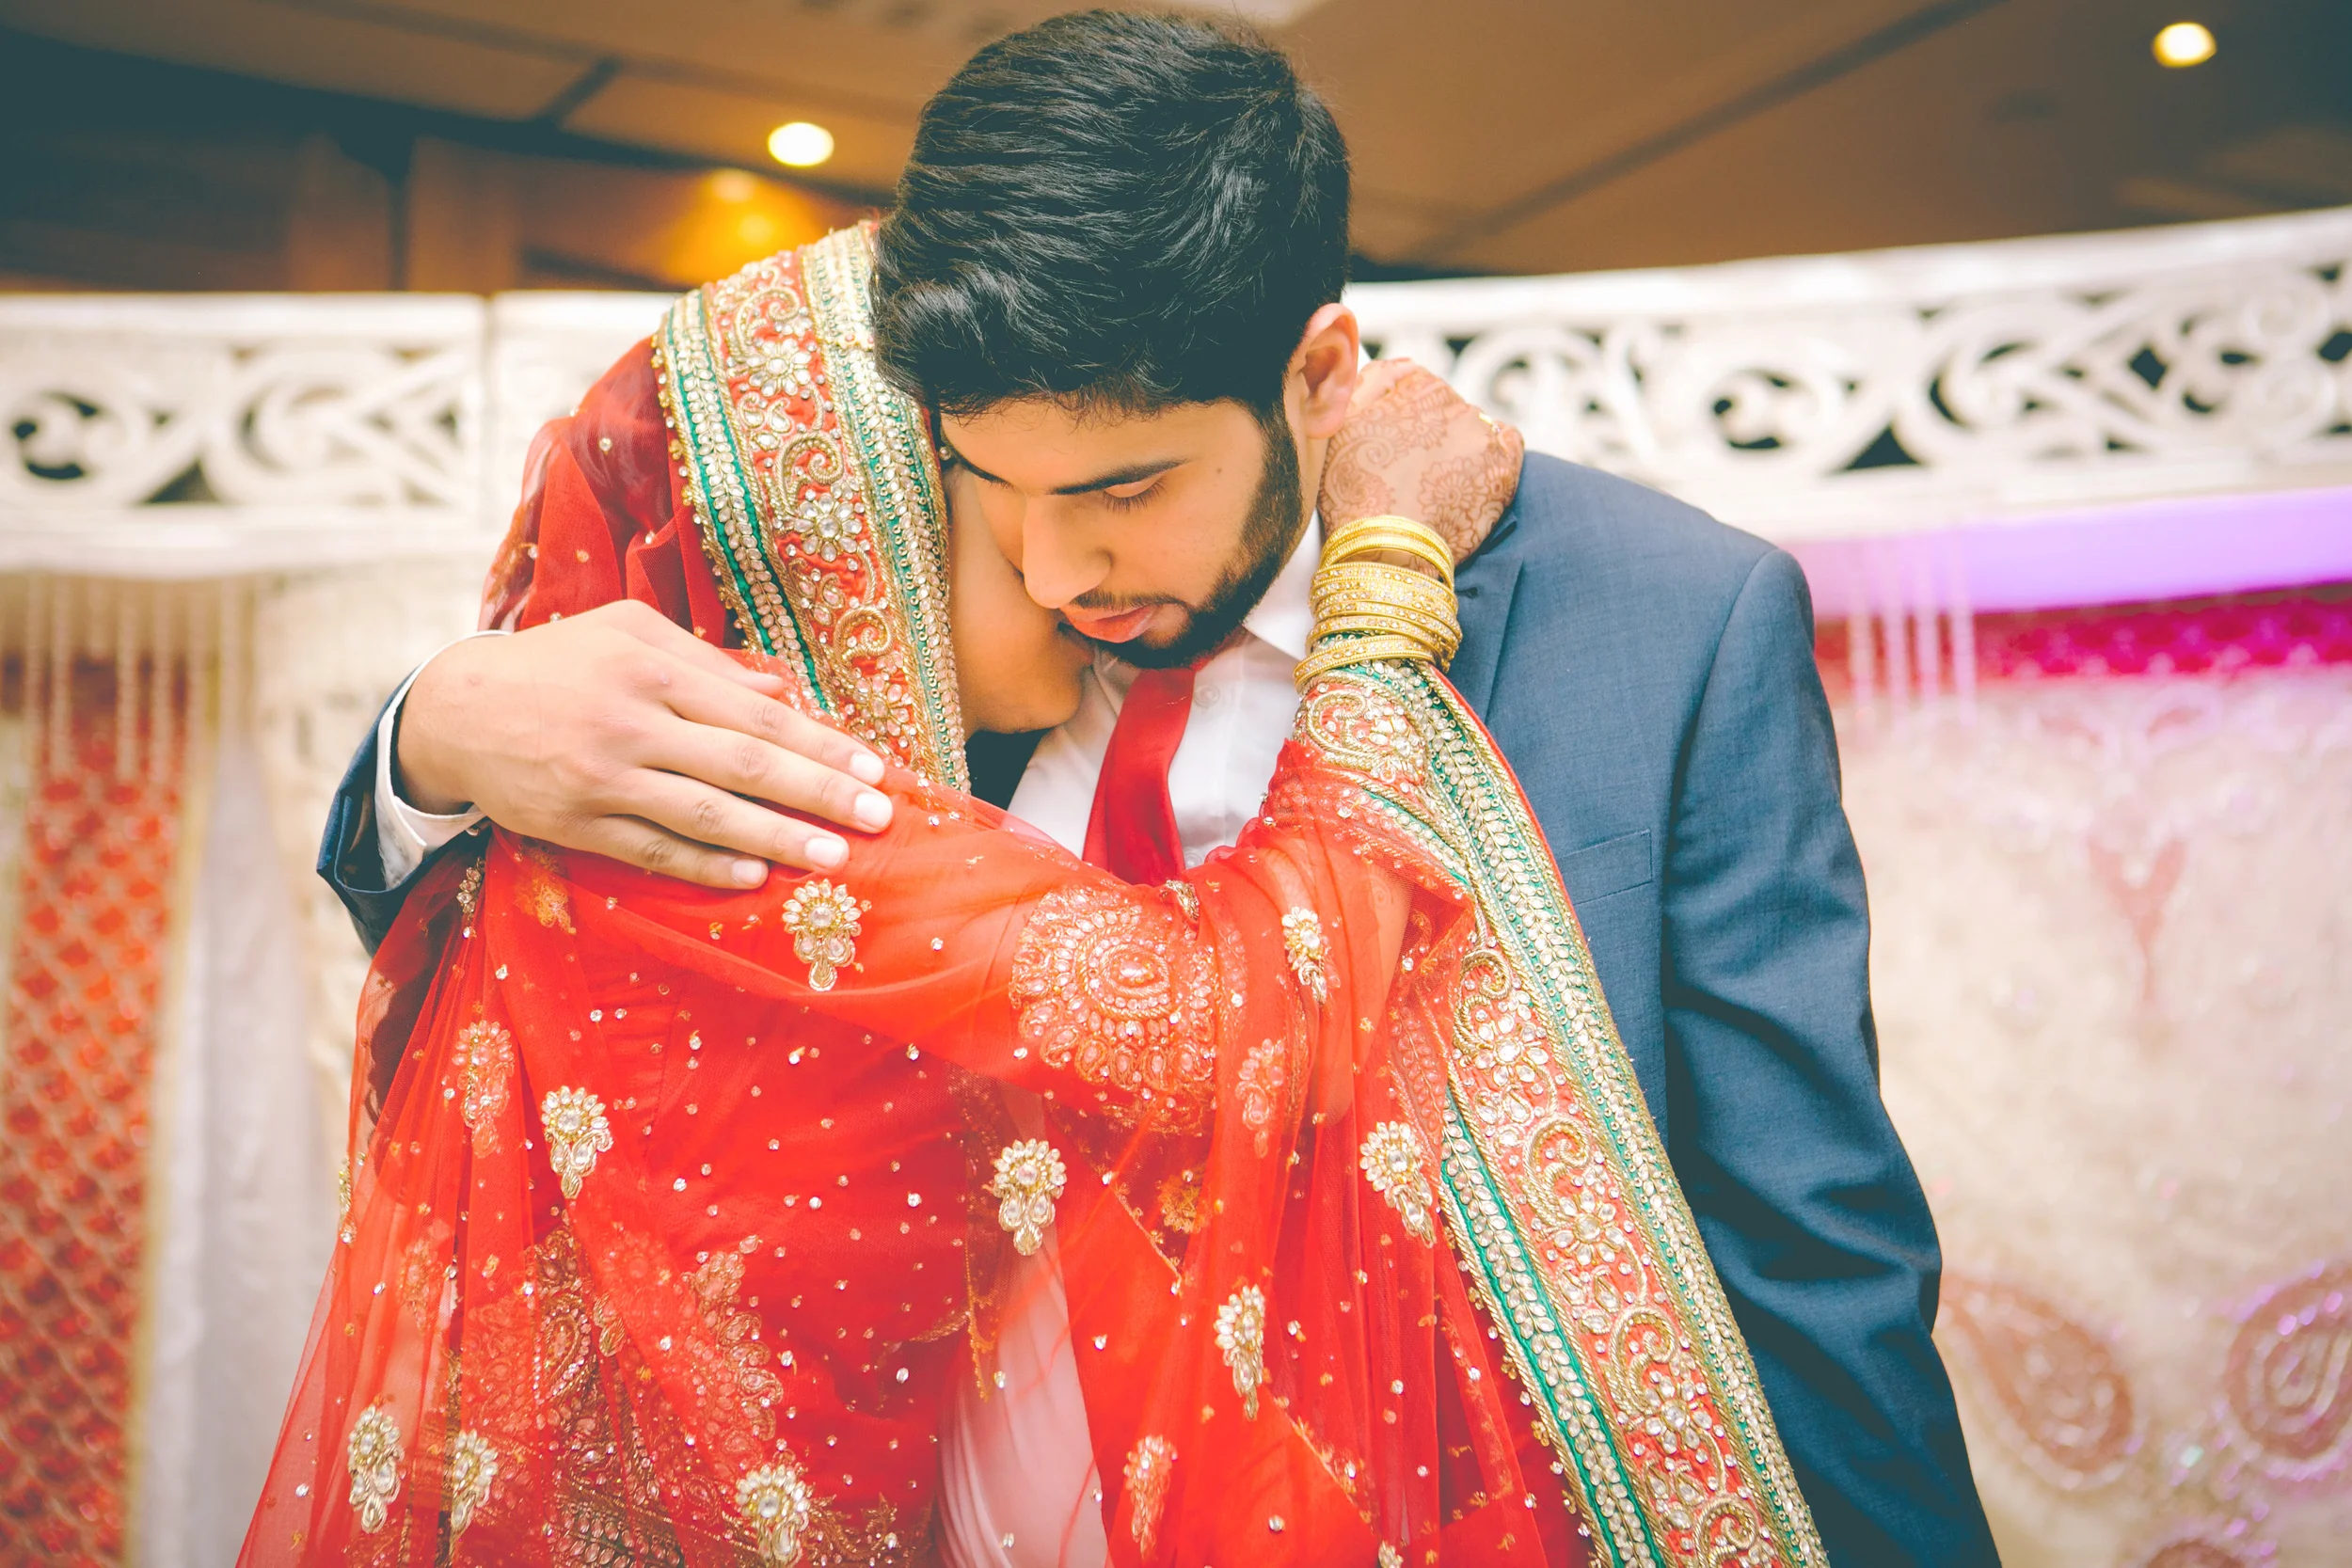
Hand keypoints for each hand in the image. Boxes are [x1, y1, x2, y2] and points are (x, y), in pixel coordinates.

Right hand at [395, 600, 892, 887]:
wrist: (457, 709)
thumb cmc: (560, 662)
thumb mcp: (628, 634)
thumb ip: (708, 662)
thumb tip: (781, 692)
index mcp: (651, 668)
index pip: (754, 713)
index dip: (817, 744)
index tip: (873, 768)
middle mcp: (631, 723)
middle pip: (741, 764)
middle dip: (816, 793)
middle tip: (877, 817)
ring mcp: (602, 778)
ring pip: (702, 814)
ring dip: (774, 838)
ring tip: (832, 857)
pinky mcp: (577, 824)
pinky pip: (652, 850)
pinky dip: (704, 866)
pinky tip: (753, 876)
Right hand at [1317, 359, 1524, 562]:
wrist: (1384, 547)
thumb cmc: (1353, 490)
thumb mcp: (1341, 422)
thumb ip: (1373, 379)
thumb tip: (1407, 364)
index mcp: (1417, 385)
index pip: (1418, 387)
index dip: (1404, 419)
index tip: (1395, 447)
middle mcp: (1454, 401)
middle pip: (1447, 409)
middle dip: (1433, 432)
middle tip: (1413, 472)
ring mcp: (1482, 434)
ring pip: (1475, 427)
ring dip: (1461, 446)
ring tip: (1439, 483)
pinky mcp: (1504, 468)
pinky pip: (1510, 443)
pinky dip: (1495, 454)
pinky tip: (1474, 475)